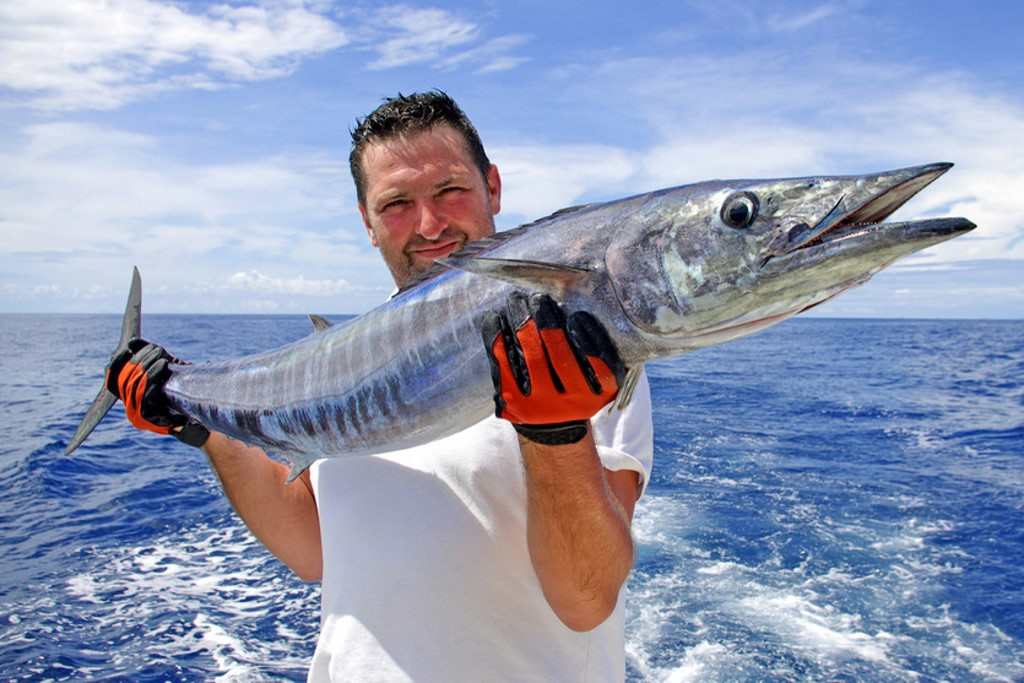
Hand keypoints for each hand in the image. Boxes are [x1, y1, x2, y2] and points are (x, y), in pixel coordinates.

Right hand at [106, 339, 209, 447]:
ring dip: (146, 365)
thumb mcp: (163, 370)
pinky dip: (152, 375)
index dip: (117, 363)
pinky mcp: (146, 418)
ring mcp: (135, 415)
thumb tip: (132, 342)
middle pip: (123, 379)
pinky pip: (144, 393)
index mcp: (129, 398)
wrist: (200, 414)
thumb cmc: (182, 391)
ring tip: (160, 353)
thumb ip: (147, 356)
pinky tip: (164, 364)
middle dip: (139, 360)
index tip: (127, 348)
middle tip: (155, 348)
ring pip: (133, 384)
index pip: (113, 379)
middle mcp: (129, 407)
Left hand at [481, 292, 624, 445]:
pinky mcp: (514, 405)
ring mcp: (542, 406)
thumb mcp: (595, 379)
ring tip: (517, 301)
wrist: (551, 428)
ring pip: (532, 358)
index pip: (598, 362)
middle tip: (539, 299)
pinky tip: (495, 319)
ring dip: (522, 323)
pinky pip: (504, 366)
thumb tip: (572, 307)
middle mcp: (573, 404)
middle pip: (561, 356)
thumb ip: (593, 352)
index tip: (577, 315)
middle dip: (548, 322)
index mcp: (599, 395)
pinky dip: (498, 339)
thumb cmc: (574, 389)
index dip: (588, 336)